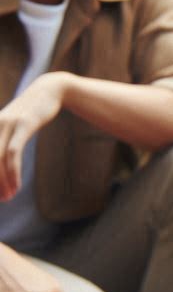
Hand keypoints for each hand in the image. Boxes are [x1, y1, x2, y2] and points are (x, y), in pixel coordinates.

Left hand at [0, 73, 66, 200]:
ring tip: (8, 197)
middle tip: (0, 200)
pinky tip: (16, 186)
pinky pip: (12, 153)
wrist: (49, 91)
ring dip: (1, 182)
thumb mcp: (13, 126)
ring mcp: (6, 124)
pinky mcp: (22, 125)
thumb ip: (3, 141)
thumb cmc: (30, 112)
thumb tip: (2, 165)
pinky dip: (12, 172)